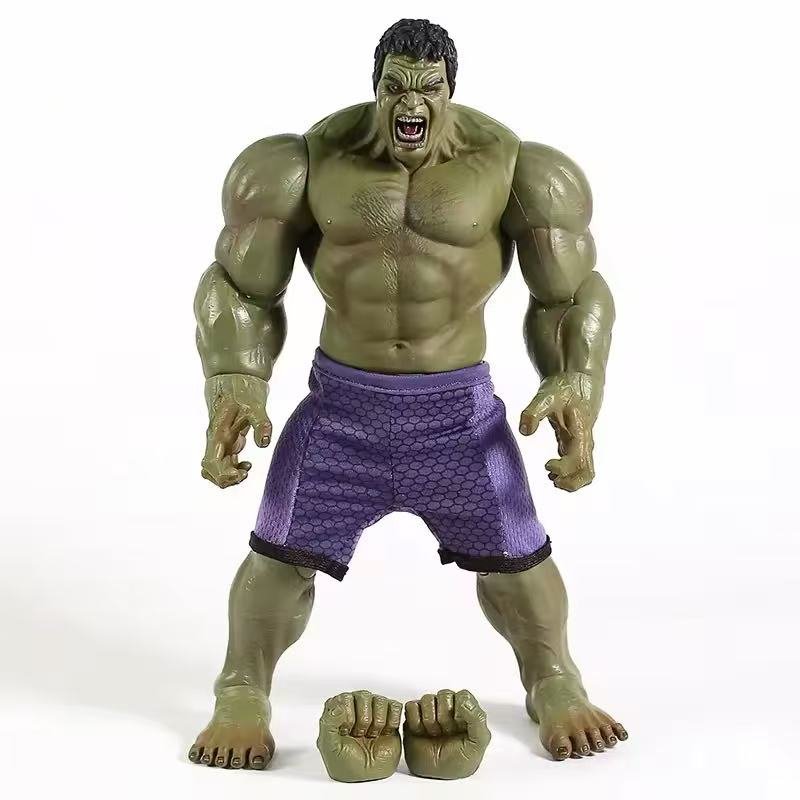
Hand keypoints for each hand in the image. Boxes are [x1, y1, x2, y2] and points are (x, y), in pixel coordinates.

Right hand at [201, 373, 271, 487]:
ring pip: (215, 467)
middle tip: (245, 473)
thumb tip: (264, 443)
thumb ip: (260, 423)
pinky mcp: (227, 439)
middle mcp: (216, 439)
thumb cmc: (244, 389)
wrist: (236, 375)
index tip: (241, 474)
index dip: (222, 475)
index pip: (211, 462)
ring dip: (228, 475)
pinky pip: (223, 461)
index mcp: (218, 433)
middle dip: (225, 479)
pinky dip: (232, 468)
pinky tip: (247, 464)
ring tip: (246, 470)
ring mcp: (220, 439)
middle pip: (210, 470)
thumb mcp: (256, 405)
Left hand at [316, 691, 402, 782]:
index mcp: (338, 708)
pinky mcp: (391, 716)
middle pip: (363, 696)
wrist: (368, 778)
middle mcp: (356, 704)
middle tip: (360, 735)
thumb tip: (338, 705)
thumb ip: (328, 723)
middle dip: (363, 721)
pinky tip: (385, 732)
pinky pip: (395, 706)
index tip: (346, 732)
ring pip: (380, 700)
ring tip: (372, 735)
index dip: (347, 717)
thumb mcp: (330, 746)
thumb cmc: (346, 763)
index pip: (344, 698)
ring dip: (377, 722)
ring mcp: (374, 709)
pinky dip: (392, 721)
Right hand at [403, 690, 490, 779]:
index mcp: (466, 711)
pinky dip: (415, 721)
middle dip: (445, 717)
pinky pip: (411, 707)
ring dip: (430, 720)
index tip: (460, 725)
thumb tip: (464, 701)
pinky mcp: (414, 717)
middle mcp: (448, 708)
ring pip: (427, 699)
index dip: (460, 710)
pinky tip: (421, 732)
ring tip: (434, 734)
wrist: (437, 778)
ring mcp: (430, 711)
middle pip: (444, 695)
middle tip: (446, 732)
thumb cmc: (459, 761)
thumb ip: (477, 719)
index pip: (462, 695)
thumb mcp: (477, 743)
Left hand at [519, 371, 600, 491]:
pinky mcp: (575, 443)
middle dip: (571, 483)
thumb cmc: (564, 387)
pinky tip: (550, 472)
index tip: (547, 464)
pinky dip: (566, 473)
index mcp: (580, 433)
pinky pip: (577, 465)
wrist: (577, 378)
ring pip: (584, 471)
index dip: (564, 469)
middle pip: (587, 473)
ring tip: (550, 477)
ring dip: (569, 480)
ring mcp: (581, 444)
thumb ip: (533, 412)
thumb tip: (525, 431)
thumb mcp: (546, 395)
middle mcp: (584, 442)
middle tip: (551, 479)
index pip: (580, 462)